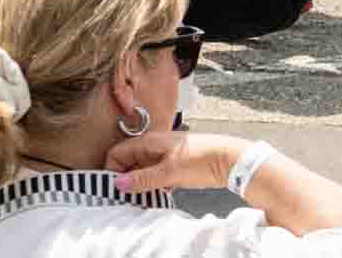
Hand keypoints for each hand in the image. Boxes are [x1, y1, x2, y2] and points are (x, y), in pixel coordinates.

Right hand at [106, 130, 242, 194]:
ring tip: (142, 198)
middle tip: (126, 196)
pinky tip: (158, 195)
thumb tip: (118, 183)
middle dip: (125, 178)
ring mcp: (164, 154)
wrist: (230, 159)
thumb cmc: (200, 160)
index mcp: (148, 142)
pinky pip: (156, 173)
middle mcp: (153, 145)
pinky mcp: (175, 163)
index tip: (113, 188)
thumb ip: (142, 179)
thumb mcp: (168, 172)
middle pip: (129, 161)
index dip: (112, 170)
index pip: (117, 153)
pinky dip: (153, 184)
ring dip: (140, 183)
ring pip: (143, 169)